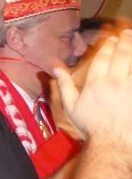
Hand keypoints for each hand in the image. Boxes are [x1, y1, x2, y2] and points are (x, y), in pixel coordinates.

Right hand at [53, 30, 131, 146]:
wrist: (113, 145)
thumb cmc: (91, 127)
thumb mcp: (71, 107)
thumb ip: (64, 84)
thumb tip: (55, 66)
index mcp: (96, 84)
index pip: (102, 58)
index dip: (107, 45)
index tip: (111, 38)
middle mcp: (114, 82)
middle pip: (121, 56)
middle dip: (124, 41)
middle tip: (126, 33)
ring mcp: (131, 89)